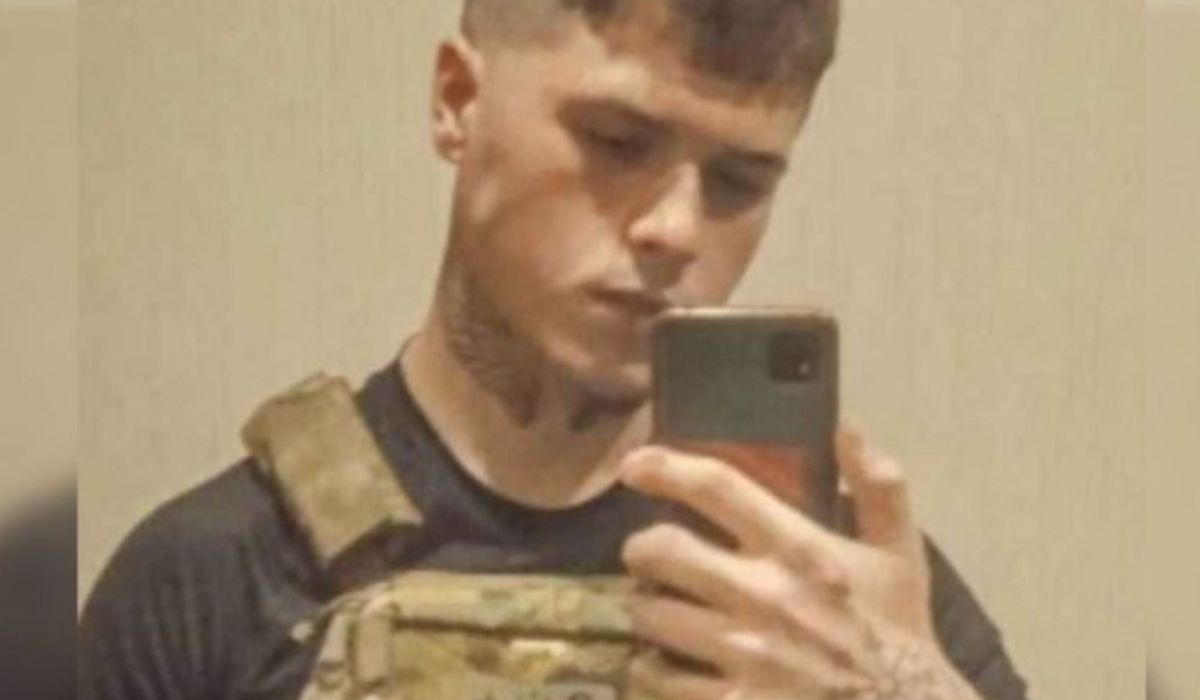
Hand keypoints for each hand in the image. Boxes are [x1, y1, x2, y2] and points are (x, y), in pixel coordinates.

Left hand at [618, 427, 980, 699]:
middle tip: (648, 558)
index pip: (717, 488)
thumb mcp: (900, 554)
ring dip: (645, 611)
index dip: (665, 468)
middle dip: (642, 550)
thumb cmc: (899, 634)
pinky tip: (663, 668)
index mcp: (797, 548)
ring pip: (649, 616)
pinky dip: (650, 671)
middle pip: (659, 551)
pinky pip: (656, 679)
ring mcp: (741, 652)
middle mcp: (760, 594)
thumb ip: (880, 485)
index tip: (632, 466)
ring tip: (656, 613)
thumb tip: (846, 429)